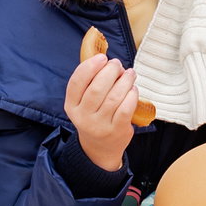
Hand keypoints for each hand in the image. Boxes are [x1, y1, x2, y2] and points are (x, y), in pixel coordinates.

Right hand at [66, 53, 139, 172]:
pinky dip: (131, 96)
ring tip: (130, 73)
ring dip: (124, 81)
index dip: (89, 67)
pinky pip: (125, 109)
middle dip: (110, 71)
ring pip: (114, 97)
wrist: (100, 148)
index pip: (76, 83)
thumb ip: (89, 83)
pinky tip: (133, 89)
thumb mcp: (83, 103)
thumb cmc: (94, 117)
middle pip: (97, 88)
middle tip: (118, 64)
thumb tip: (105, 59)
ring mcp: (99, 125)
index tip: (102, 57)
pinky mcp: (116, 130)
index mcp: (71, 106)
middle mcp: (83, 116)